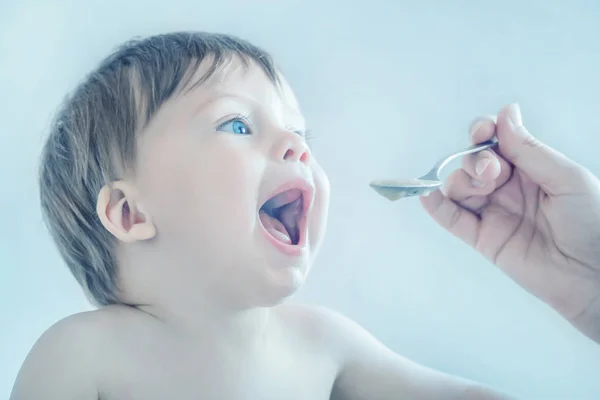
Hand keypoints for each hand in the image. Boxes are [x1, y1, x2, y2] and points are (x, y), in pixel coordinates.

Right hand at [420, 103, 599, 342]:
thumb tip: (505, 113)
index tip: (483, 132)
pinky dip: (437, 207)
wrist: (595, 275)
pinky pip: (453, 220)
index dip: (485, 133)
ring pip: (460, 187)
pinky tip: (427, 196)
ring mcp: (494, 212)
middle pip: (474, 162)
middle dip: (476, 160)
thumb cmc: (593, 222)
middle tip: (492, 172)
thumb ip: (529, 150)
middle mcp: (509, 187)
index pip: (497, 142)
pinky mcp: (483, 239)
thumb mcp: (567, 178)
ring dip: (462, 180)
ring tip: (482, 189)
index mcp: (531, 168)